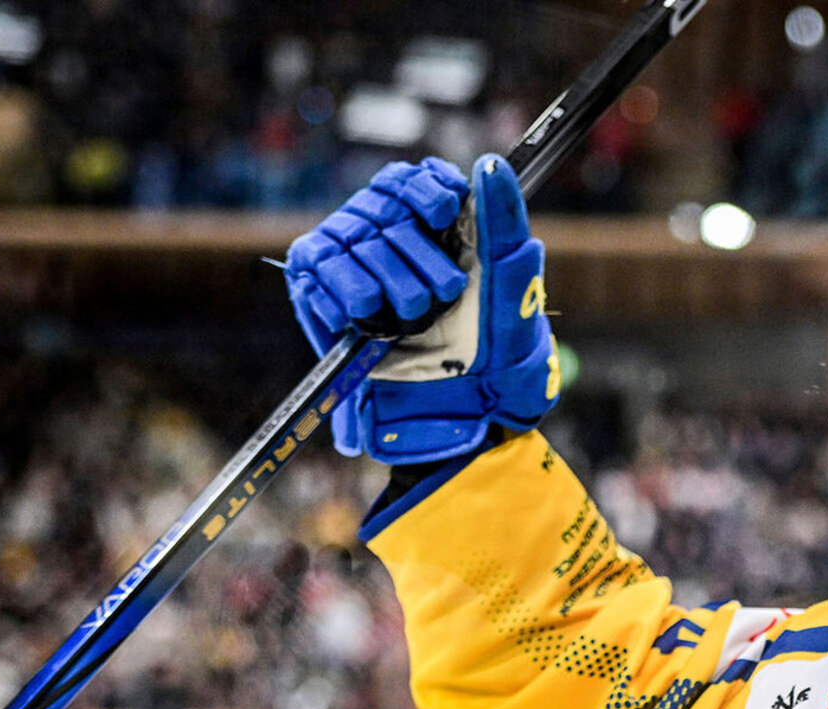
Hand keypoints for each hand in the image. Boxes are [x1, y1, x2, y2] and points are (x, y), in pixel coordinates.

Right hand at [286, 155, 560, 463]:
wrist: (456, 424)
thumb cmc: (497, 368)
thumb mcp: (514, 296)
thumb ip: (505, 227)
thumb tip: (491, 164)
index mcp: (445, 238)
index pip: (419, 179)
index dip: (428, 190)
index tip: (443, 214)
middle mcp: (397, 245)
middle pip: (384, 203)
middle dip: (411, 252)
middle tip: (433, 302)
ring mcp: (356, 267)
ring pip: (349, 234)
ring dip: (380, 280)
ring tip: (404, 321)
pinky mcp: (320, 296)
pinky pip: (313, 269)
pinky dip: (338, 296)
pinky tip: (363, 323)